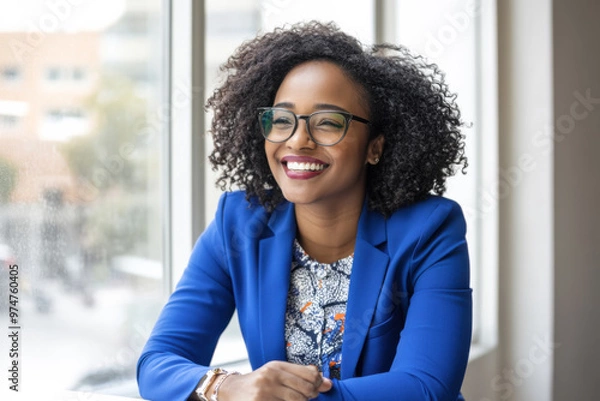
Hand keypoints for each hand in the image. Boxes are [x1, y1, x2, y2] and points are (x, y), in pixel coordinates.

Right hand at [216, 361, 332, 400]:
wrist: (231, 391)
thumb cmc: (257, 383)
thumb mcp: (276, 372)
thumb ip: (299, 374)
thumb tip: (326, 382)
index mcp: (276, 366)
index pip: (308, 373)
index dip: (318, 382)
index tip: (320, 386)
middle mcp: (270, 377)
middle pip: (305, 389)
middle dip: (311, 395)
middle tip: (309, 396)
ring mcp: (265, 393)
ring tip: (295, 400)